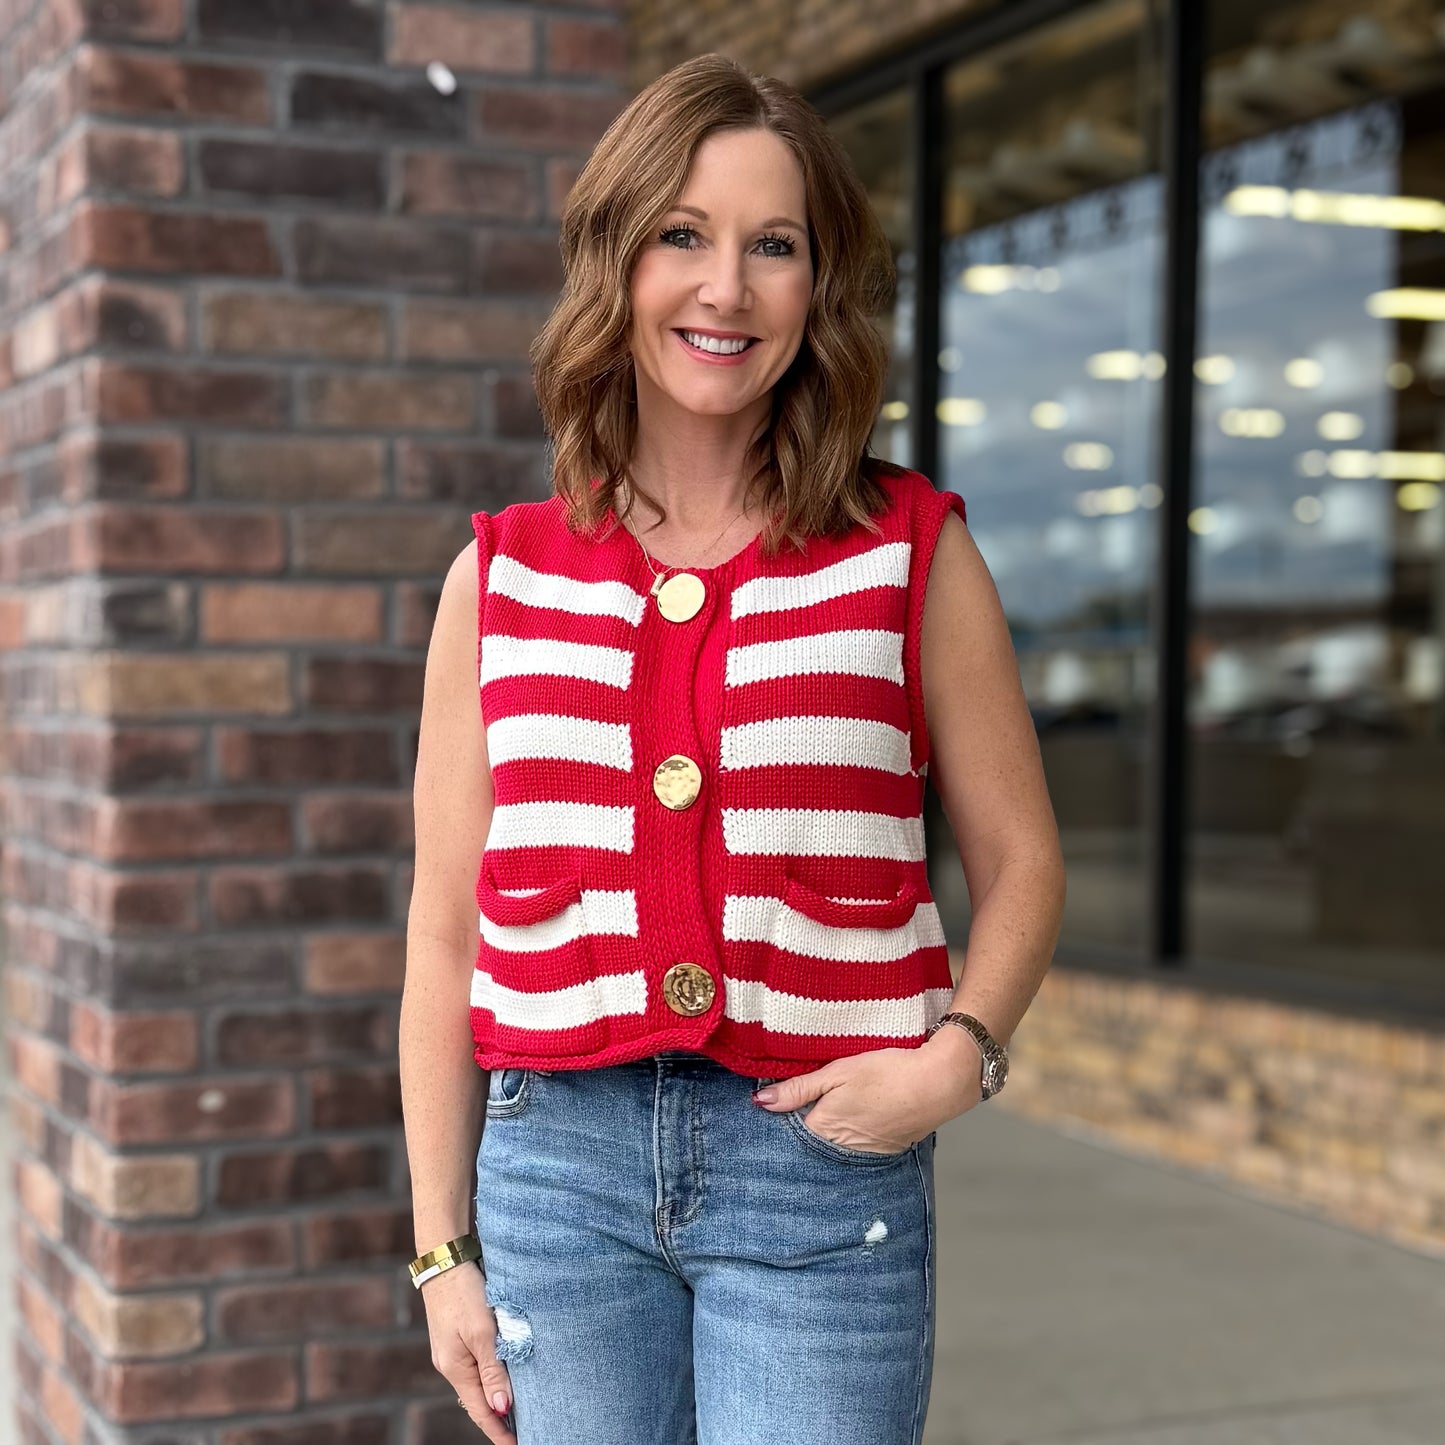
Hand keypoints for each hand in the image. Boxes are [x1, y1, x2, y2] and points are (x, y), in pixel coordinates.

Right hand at [420, 1262, 516, 1443]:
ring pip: (478, 1385)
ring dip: (496, 1399)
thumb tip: (503, 1408)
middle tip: (525, 1432)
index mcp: (456, 1368)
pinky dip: (490, 1379)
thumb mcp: (483, 1332)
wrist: (445, 1260)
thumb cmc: (465, 1293)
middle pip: (478, 1402)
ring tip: (520, 1412)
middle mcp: (451, 1364)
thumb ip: (493, 1371)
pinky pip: (476, 1368)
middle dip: (499, 1420)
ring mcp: (452, 1352)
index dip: (499, 1431)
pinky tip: (504, 1379)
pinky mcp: (457, 1338)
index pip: (480, 1411)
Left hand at [751, 1037, 982, 1152]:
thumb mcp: (838, 1072)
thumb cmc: (886, 1073)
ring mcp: (864, 1152)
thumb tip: (761, 1101)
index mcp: (824, 1127)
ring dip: (830, 1131)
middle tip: (808, 1100)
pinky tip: (860, 1114)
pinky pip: (857, 1147)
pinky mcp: (885, 1150)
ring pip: (834, 1144)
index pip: (789, 1127)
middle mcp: (841, 1147)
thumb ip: (799, 1088)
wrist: (937, 1085)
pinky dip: (853, 1134)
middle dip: (805, 1122)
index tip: (780, 1098)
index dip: (784, 1112)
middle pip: (811, 1139)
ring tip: (837, 1106)